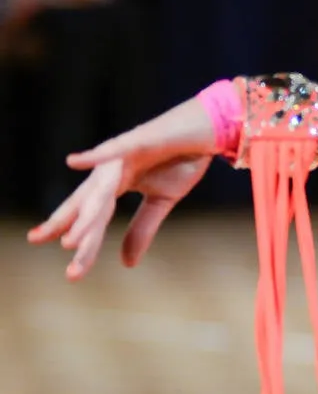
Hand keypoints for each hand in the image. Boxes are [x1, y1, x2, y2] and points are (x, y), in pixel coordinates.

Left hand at [27, 98, 216, 280]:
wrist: (207, 129)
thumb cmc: (183, 160)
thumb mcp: (163, 202)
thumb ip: (141, 229)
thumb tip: (126, 264)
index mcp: (115, 185)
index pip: (90, 214)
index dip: (73, 233)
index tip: (57, 259)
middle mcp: (111, 171)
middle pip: (86, 204)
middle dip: (64, 225)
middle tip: (36, 240)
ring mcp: (122, 156)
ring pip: (100, 190)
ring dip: (85, 215)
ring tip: (70, 240)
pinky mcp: (137, 141)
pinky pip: (114, 149)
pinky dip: (96, 156)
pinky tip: (75, 162)